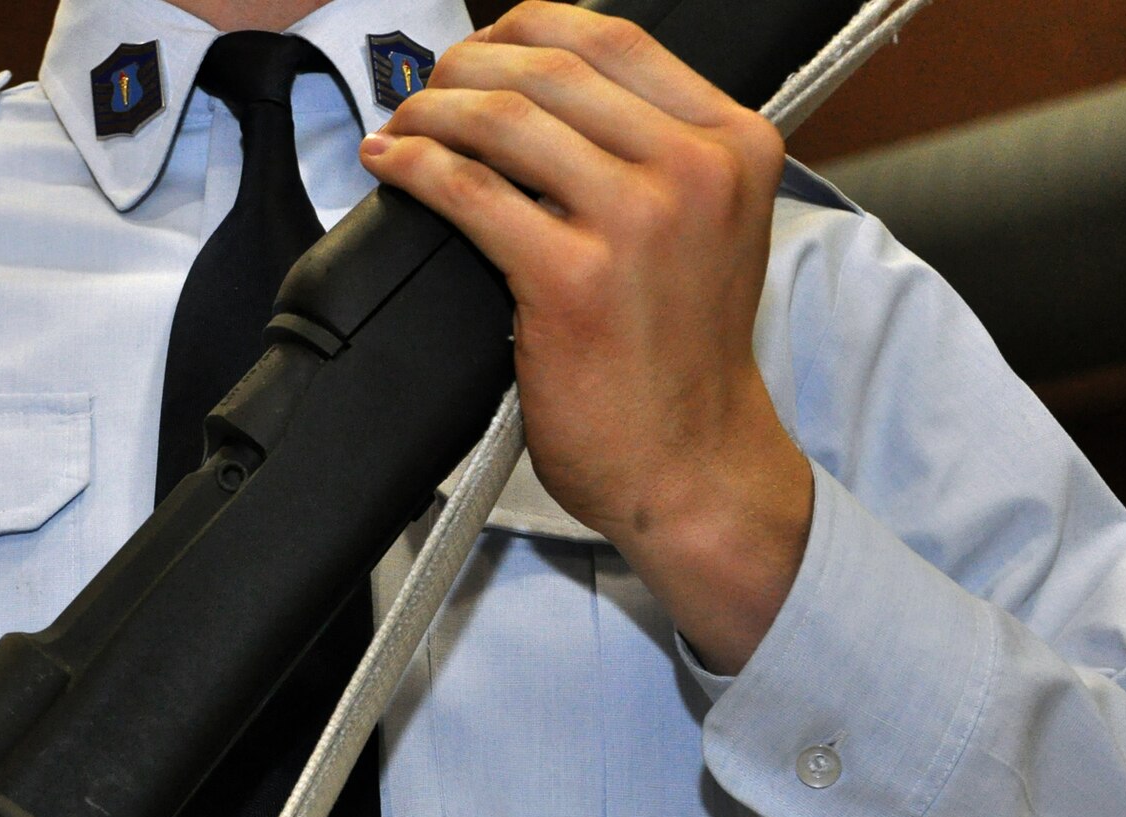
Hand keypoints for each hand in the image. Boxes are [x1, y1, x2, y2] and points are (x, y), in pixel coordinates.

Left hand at [359, 2, 812, 672]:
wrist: (694, 464)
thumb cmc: (683, 361)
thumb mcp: (708, 228)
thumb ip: (652, 154)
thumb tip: (545, 96)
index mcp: (733, 144)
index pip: (615, 38)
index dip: (527, 25)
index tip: (483, 45)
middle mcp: (694, 170)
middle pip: (551, 67)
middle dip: (466, 64)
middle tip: (428, 86)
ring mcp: (637, 222)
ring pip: (504, 119)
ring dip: (431, 109)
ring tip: (402, 124)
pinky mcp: (573, 279)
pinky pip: (470, 193)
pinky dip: (417, 167)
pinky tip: (392, 165)